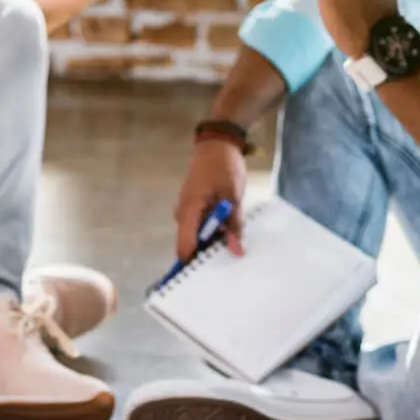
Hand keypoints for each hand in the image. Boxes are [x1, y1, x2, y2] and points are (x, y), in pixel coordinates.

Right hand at [173, 137, 249, 257]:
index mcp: (188, 211)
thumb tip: (236, 251)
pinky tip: (228, 229)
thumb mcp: (234, 197)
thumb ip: (233, 226)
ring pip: (197, 235)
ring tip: (233, 242)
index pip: (184, 247)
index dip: (193, 265)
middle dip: (207, 254)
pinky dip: (212, 230)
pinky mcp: (192, 206)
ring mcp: (186, 209)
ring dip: (212, 240)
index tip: (209, 276)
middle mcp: (182, 213)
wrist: (217, 143)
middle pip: (191, 244)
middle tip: (229, 259)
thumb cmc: (224, 167)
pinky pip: (200, 225)